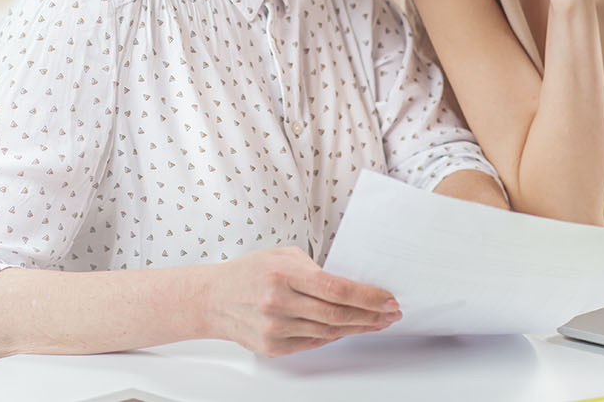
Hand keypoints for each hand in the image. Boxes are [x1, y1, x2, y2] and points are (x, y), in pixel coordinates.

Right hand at [203, 246, 400, 356]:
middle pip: (337, 314)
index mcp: (282, 275)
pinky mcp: (274, 347)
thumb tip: (348, 285)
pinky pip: (313, 343)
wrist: (212, 299)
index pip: (336, 289)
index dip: (367, 297)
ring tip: (376, 322)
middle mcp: (278, 303)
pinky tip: (348, 328)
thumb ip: (313, 269)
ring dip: (358, 327)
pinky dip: (334, 336)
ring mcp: (275, 329)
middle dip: (371, 315)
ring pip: (329, 332)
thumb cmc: (248, 273)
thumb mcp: (280, 256)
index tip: (387, 299)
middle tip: (390, 313)